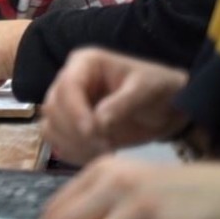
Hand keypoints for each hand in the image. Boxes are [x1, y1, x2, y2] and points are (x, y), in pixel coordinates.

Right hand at [41, 48, 188, 164]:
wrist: (169, 108)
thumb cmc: (159, 89)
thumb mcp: (146, 90)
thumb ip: (122, 103)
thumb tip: (98, 122)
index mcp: (85, 63)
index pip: (67, 85)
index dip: (74, 110)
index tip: (93, 132)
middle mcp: (70, 81)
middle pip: (52, 107)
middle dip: (74, 130)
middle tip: (105, 146)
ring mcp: (69, 104)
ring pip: (50, 125)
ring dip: (72, 143)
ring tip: (104, 151)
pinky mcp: (71, 125)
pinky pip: (58, 141)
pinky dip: (73, 152)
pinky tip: (97, 155)